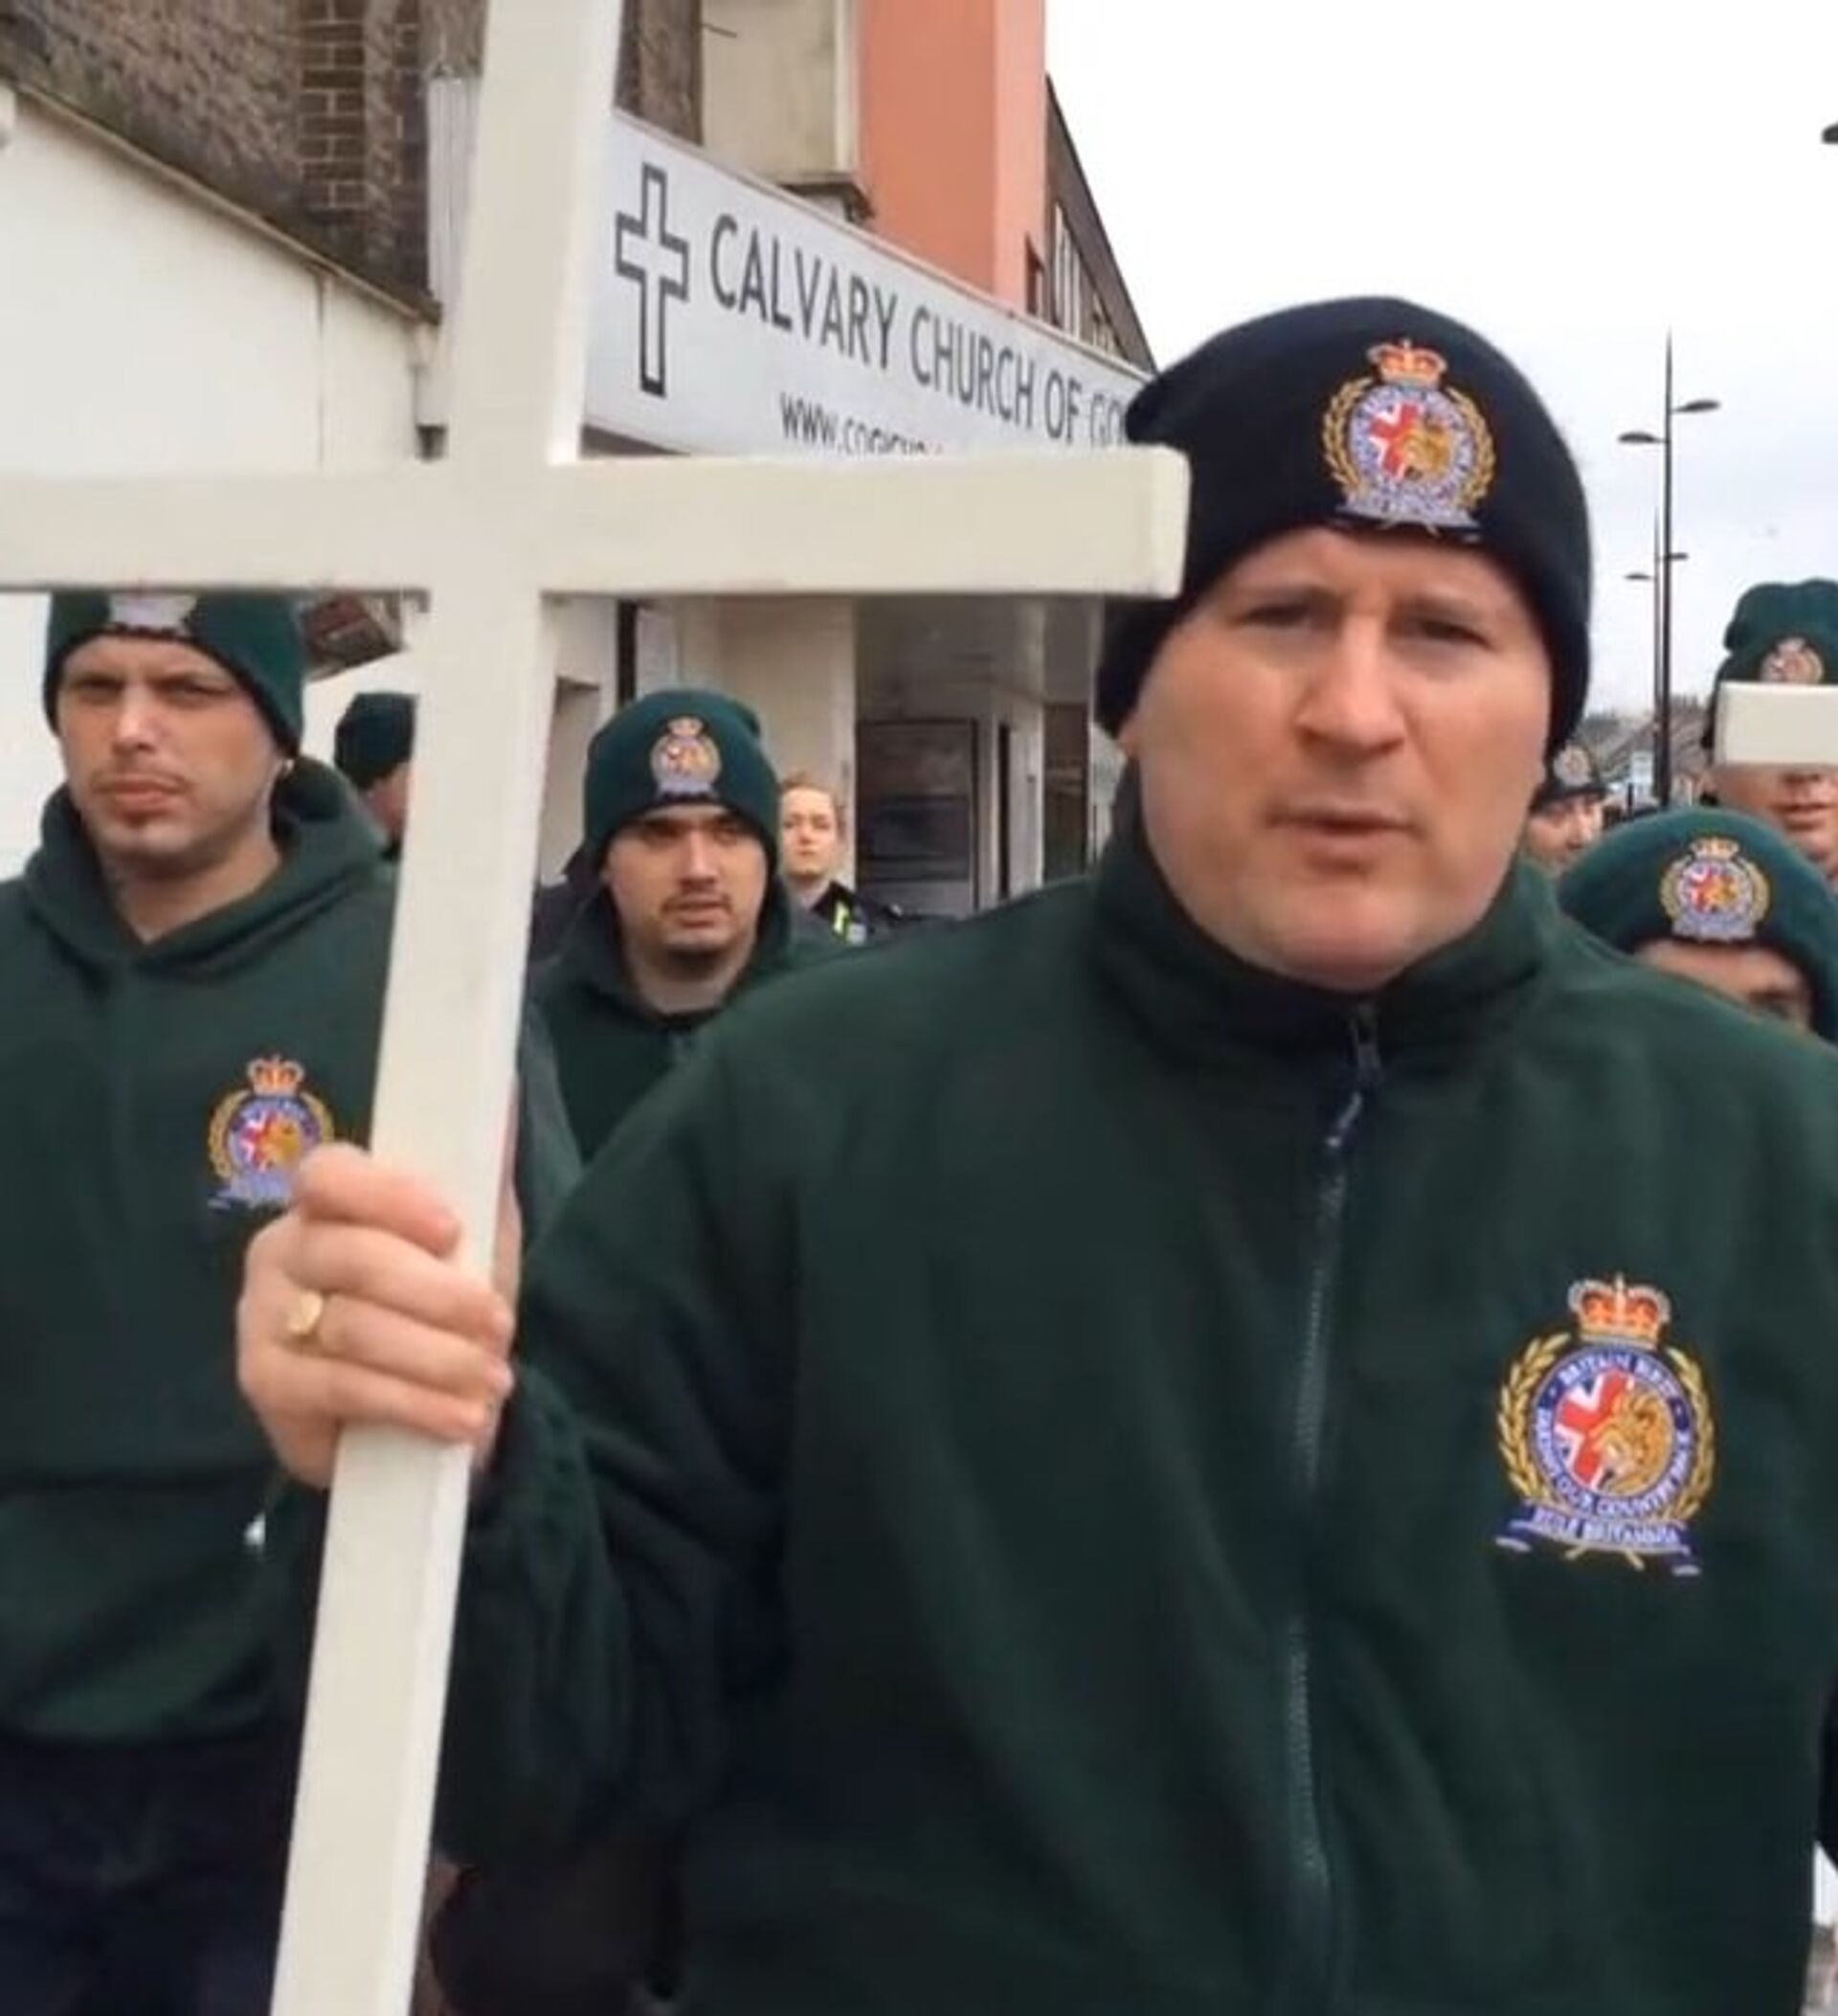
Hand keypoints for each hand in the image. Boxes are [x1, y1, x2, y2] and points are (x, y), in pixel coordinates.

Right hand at [238, 1142, 518, 1489]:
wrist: (424, 1406)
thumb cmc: (444, 1303)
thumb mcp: (476, 1235)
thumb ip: (481, 1167)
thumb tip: (505, 1083)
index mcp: (325, 1202)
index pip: (330, 1176)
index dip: (388, 1197)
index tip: (452, 1229)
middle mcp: (280, 1251)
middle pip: (352, 1258)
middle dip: (438, 1295)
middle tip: (498, 1323)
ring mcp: (262, 1319)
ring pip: (352, 1328)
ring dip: (436, 1358)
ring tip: (492, 1379)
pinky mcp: (266, 1386)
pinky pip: (341, 1388)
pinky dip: (412, 1403)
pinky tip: (459, 1417)